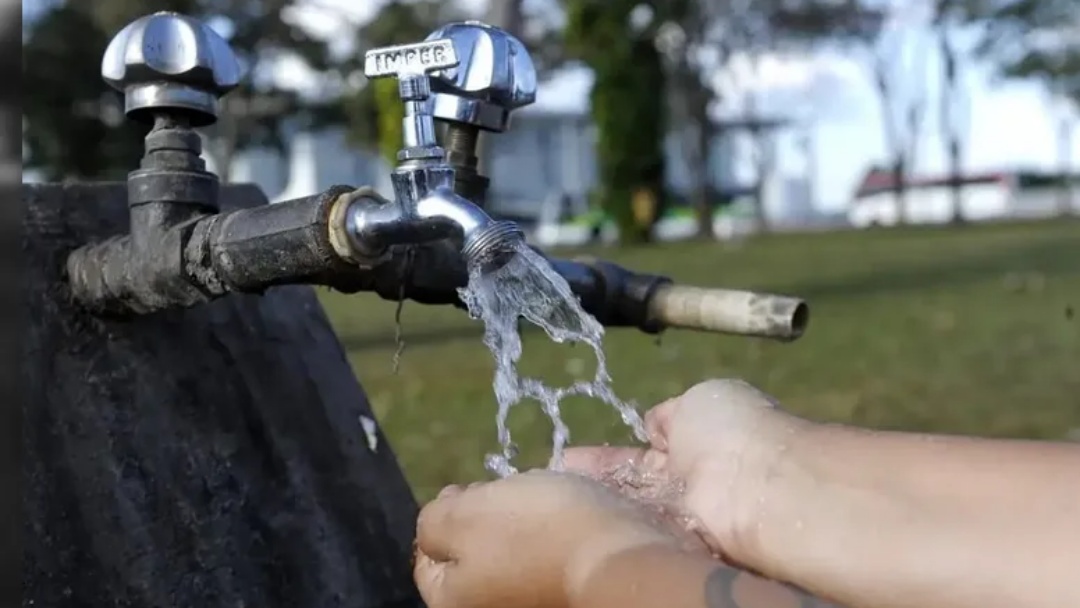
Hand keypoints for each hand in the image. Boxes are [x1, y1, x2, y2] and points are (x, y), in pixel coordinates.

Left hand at [413, 469, 686, 607]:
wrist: (623, 558)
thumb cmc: (536, 532)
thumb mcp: (464, 514)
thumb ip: (433, 520)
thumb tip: (437, 522)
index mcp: (454, 602)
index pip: (427, 559)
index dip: (445, 514)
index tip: (470, 489)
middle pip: (474, 556)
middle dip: (486, 518)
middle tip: (508, 494)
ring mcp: (532, 603)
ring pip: (513, 554)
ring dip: (524, 524)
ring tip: (544, 500)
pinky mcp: (568, 594)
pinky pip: (550, 559)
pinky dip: (555, 536)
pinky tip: (569, 517)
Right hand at [561, 379, 809, 563]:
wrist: (756, 485)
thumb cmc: (730, 431)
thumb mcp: (698, 400)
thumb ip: (670, 415)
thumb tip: (653, 425)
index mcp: (697, 438)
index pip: (646, 448)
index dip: (610, 455)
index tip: (569, 456)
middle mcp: (688, 479)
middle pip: (632, 482)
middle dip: (595, 479)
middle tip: (553, 477)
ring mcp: (681, 514)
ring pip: (630, 506)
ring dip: (596, 500)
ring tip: (553, 497)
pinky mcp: (676, 542)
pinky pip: (636, 530)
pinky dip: (608, 523)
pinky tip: (572, 518)